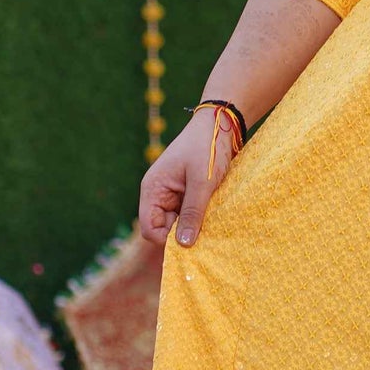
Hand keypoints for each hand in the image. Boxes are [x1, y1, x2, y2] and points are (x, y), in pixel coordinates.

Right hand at [139, 109, 239, 247]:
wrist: (219, 124)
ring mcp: (174, 194)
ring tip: (213, 218)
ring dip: (195, 224)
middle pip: (164, 229)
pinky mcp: (188, 193)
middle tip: (206, 230)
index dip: (167, 239)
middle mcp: (159, 194)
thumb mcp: (202, 182)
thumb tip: (183, 245)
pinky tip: (215, 212)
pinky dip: (202, 216)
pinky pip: (190, 213)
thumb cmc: (207, 148)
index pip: (150, 229)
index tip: (191, 240)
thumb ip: (193, 213)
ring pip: (179, 223)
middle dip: (183, 233)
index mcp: (153, 189)